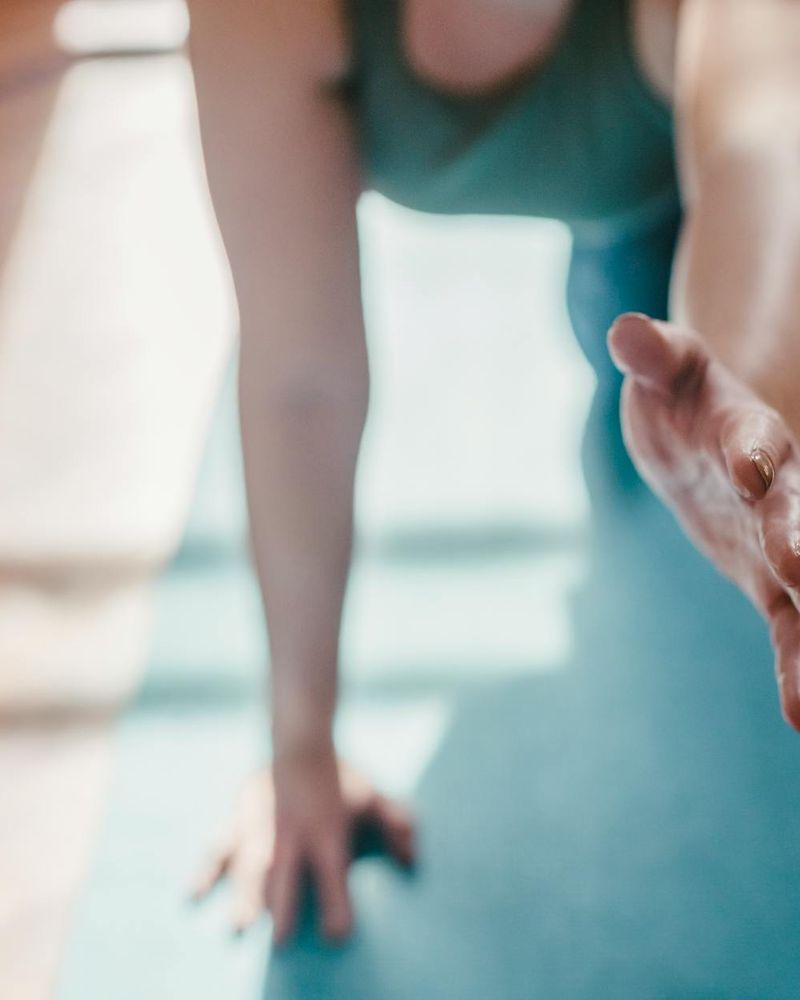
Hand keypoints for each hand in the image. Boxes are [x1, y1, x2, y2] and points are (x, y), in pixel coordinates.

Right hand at [190, 754, 414, 943]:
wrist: (301, 740)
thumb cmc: (340, 778)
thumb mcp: (372, 799)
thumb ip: (395, 826)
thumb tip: (413, 859)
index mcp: (327, 834)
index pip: (334, 875)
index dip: (338, 905)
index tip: (339, 935)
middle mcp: (293, 834)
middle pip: (289, 874)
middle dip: (286, 907)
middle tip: (282, 944)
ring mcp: (261, 826)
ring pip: (251, 864)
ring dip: (245, 895)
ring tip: (238, 927)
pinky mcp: (239, 819)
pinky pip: (220, 846)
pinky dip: (206, 871)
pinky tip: (192, 895)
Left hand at [608, 312, 799, 728]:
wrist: (710, 439)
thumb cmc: (683, 398)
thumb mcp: (666, 372)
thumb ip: (650, 355)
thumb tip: (624, 331)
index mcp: (745, 432)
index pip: (753, 440)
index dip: (750, 452)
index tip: (749, 468)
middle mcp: (777, 489)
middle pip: (794, 512)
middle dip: (798, 536)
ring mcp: (781, 539)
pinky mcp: (772, 583)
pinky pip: (789, 629)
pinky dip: (797, 667)